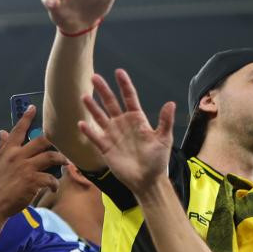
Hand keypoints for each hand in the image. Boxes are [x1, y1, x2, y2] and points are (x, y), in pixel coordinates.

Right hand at [0, 108, 64, 218]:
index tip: (33, 107)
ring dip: (62, 159)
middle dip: (57, 140)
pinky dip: (55, 183)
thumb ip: (3, 146)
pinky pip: (51, 178)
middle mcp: (17, 156)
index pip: (18, 131)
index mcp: (9, 151)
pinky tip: (54, 187)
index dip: (26, 118)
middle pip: (41, 141)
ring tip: (67, 163)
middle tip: (68, 141)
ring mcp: (26, 168)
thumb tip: (2, 132)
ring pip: (51, 156)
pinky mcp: (32, 180)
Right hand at [77, 69, 174, 192]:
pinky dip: (88, 130)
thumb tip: (171, 103)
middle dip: (103, 90)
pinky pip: (95, 136)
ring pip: (100, 116)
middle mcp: (123, 124)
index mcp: (138, 120)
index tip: (119, 72)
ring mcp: (113, 134)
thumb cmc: (158, 160)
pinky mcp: (105, 147)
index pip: (130, 98)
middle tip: (94, 77)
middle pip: (111, 103)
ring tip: (84, 96)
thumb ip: (165, 122)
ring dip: (92, 107)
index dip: (124, 85)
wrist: (147, 180)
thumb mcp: (164, 139)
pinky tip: (81, 123)